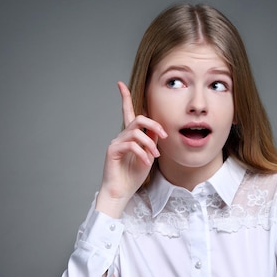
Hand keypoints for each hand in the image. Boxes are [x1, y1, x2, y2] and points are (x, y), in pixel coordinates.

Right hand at [96, 81, 166, 216]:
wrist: (121, 192)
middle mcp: (121, 136)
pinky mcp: (113, 151)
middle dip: (154, 124)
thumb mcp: (149, 155)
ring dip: (149, 143)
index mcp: (130, 135)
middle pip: (138, 118)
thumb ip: (151, 140)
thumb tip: (157, 127)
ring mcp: (116, 142)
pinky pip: (131, 145)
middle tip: (163, 136)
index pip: (127, 112)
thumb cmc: (133, 175)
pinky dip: (142, 153)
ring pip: (136, 132)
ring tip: (154, 156)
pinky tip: (146, 162)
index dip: (124, 97)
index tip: (120, 84)